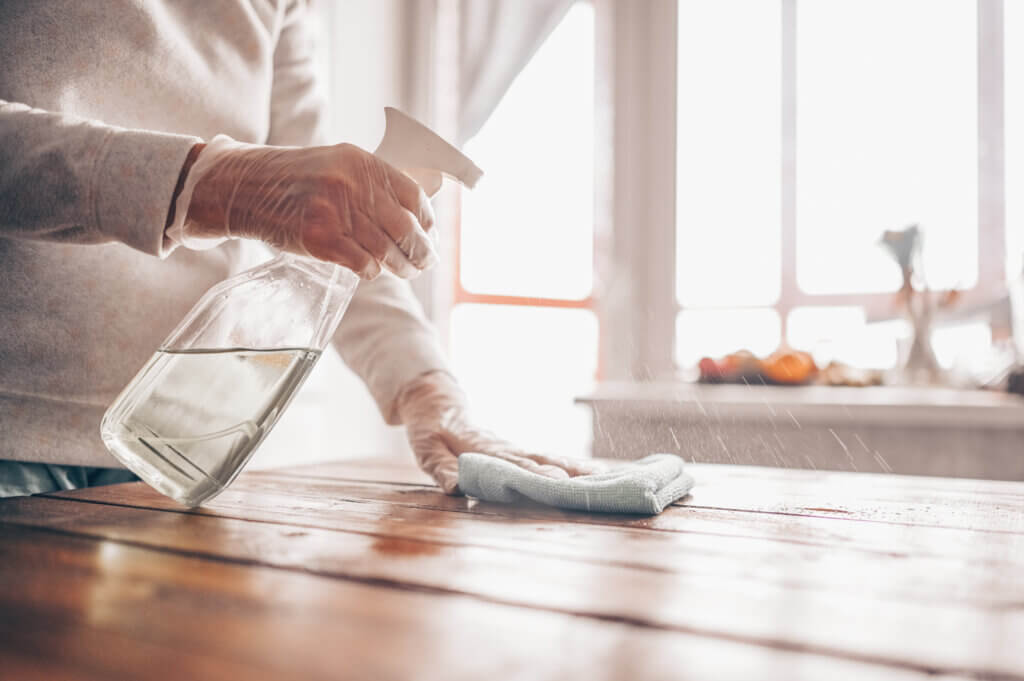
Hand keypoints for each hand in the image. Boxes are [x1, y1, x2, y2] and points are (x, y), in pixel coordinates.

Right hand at [180, 136, 437, 279]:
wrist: (243, 186)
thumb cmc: (294, 180)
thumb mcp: (337, 164)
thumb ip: (371, 183)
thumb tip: (413, 214)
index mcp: (362, 162)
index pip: (413, 197)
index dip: (427, 221)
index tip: (429, 235)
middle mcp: (352, 184)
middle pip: (406, 229)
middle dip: (420, 252)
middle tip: (423, 263)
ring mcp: (335, 211)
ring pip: (386, 250)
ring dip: (399, 267)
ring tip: (402, 272)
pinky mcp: (319, 238)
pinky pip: (362, 264)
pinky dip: (371, 272)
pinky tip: (368, 271)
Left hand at [395, 371, 598, 494]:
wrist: (436, 404)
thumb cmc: (430, 430)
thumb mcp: (426, 449)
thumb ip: (441, 467)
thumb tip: (455, 487)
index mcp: (483, 449)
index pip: (512, 464)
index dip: (534, 473)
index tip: (556, 481)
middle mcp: (504, 448)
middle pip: (539, 460)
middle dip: (565, 474)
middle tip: (591, 484)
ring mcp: (513, 449)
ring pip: (548, 457)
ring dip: (574, 469)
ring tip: (603, 478)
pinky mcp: (517, 453)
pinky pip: (546, 458)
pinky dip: (570, 465)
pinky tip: (591, 473)